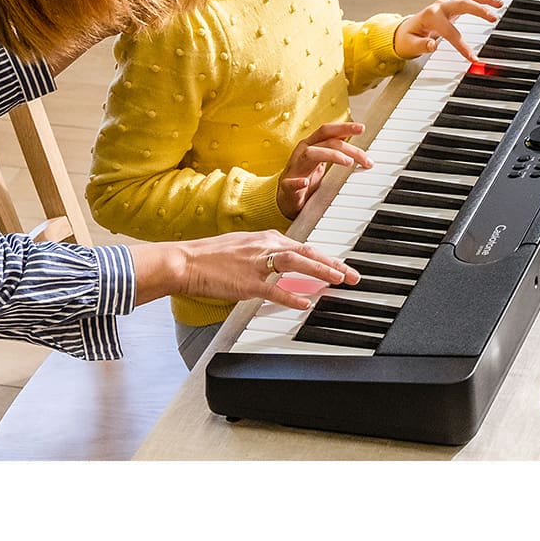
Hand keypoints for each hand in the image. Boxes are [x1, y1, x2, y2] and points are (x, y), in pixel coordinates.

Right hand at [171, 231, 359, 309]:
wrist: (186, 261)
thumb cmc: (211, 257)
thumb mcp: (245, 247)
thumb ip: (268, 254)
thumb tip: (288, 263)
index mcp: (266, 238)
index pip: (305, 247)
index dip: (327, 257)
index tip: (344, 266)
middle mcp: (265, 247)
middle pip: (307, 252)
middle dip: (334, 264)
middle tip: (353, 276)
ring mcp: (256, 264)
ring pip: (296, 263)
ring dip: (320, 271)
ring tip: (338, 280)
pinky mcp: (246, 282)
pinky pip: (273, 289)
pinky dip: (291, 295)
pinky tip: (305, 302)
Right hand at [276, 122, 374, 219]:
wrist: (286, 198)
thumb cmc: (306, 176)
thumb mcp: (323, 160)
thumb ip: (336, 150)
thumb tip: (357, 145)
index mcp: (312, 145)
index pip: (329, 131)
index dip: (344, 128)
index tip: (362, 128)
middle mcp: (303, 152)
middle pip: (326, 141)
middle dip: (347, 146)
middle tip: (365, 158)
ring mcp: (295, 168)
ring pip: (311, 154)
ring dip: (331, 156)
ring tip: (348, 162)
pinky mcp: (287, 186)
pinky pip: (290, 182)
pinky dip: (298, 182)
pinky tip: (305, 183)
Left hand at [394, 0, 503, 62]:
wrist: (405, 30)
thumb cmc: (408, 38)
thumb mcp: (410, 45)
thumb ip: (422, 45)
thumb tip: (432, 45)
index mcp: (430, 17)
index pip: (450, 32)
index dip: (462, 45)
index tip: (472, 57)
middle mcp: (440, 7)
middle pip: (463, 4)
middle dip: (479, 10)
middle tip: (493, 18)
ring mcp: (447, 4)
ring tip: (499, 2)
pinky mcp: (453, 5)